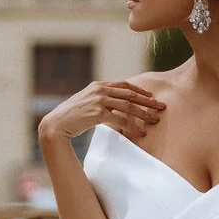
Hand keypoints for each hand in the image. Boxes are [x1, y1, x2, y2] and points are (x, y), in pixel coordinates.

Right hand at [38, 80, 165, 141]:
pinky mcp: (97, 113)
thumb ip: (100, 101)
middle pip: (130, 94)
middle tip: (162, 107)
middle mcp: (100, 90)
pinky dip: (132, 126)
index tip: (151, 97)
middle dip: (148, 101)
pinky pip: (120, 119)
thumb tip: (112, 107)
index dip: (140, 91)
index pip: (124, 85)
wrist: (56, 124)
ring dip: (144, 114)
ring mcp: (99, 100)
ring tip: (155, 120)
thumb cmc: (71, 117)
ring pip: (128, 106)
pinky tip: (140, 133)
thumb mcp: (87, 103)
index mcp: (98, 86)